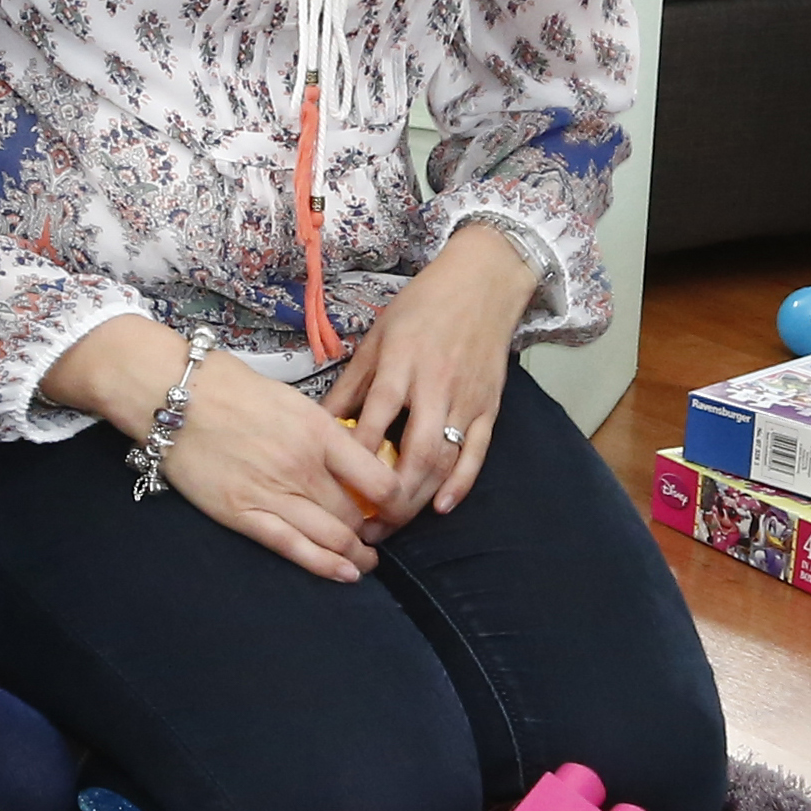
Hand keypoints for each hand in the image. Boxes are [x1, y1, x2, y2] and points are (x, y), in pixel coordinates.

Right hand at [169, 347, 393, 579]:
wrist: (174, 395)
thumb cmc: (231, 390)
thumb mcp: (293, 402)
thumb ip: (325, 434)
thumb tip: (355, 460)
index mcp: (319, 432)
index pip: (379, 480)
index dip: (396, 501)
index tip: (398, 507)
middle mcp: (302, 466)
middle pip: (356, 513)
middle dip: (373, 530)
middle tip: (378, 535)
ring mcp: (272, 493)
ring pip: (332, 536)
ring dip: (356, 554)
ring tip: (366, 560)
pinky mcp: (242, 513)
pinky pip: (292, 547)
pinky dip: (324, 565)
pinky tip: (345, 573)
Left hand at [320, 223, 540, 535]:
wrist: (483, 283)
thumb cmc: (423, 306)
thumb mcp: (377, 337)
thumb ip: (352, 383)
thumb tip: (320, 422)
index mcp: (401, 365)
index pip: (374, 422)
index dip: (355, 461)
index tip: (334, 491)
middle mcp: (434, 386)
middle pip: (413, 454)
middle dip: (389, 497)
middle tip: (366, 526)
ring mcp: (466, 399)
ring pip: (444, 460)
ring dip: (419, 498)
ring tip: (393, 524)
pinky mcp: (490, 407)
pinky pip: (476, 453)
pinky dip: (460, 483)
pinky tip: (441, 507)